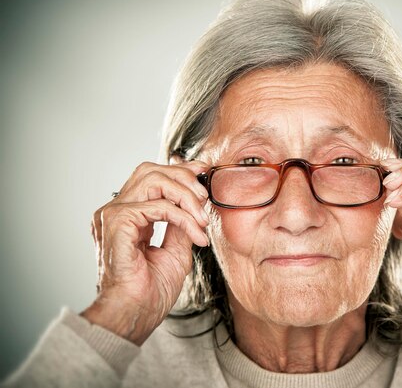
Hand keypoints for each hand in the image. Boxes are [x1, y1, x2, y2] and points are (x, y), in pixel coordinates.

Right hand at [82, 160, 209, 344]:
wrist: (136, 313)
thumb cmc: (152, 290)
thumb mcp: (177, 249)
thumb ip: (182, 222)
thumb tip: (196, 201)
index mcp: (127, 216)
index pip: (151, 178)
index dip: (179, 169)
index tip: (204, 170)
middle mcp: (116, 210)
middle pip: (150, 171)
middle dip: (184, 177)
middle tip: (206, 196)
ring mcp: (112, 214)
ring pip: (154, 181)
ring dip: (186, 196)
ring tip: (202, 219)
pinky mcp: (117, 222)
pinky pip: (158, 206)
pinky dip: (184, 218)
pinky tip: (197, 234)